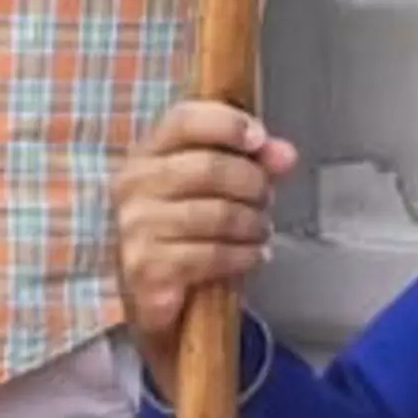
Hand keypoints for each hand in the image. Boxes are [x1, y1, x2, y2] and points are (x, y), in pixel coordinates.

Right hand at [114, 102, 302, 397]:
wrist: (155, 297)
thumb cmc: (187, 233)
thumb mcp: (220, 190)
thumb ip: (253, 164)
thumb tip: (285, 154)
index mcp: (146, 153)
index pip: (184, 120)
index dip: (227, 124)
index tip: (259, 139)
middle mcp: (132, 185)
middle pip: (210, 168)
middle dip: (253, 184)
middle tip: (266, 201)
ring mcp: (136, 227)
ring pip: (218, 214)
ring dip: (254, 224)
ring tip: (260, 231)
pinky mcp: (147, 267)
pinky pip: (213, 254)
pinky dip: (244, 255)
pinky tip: (253, 256)